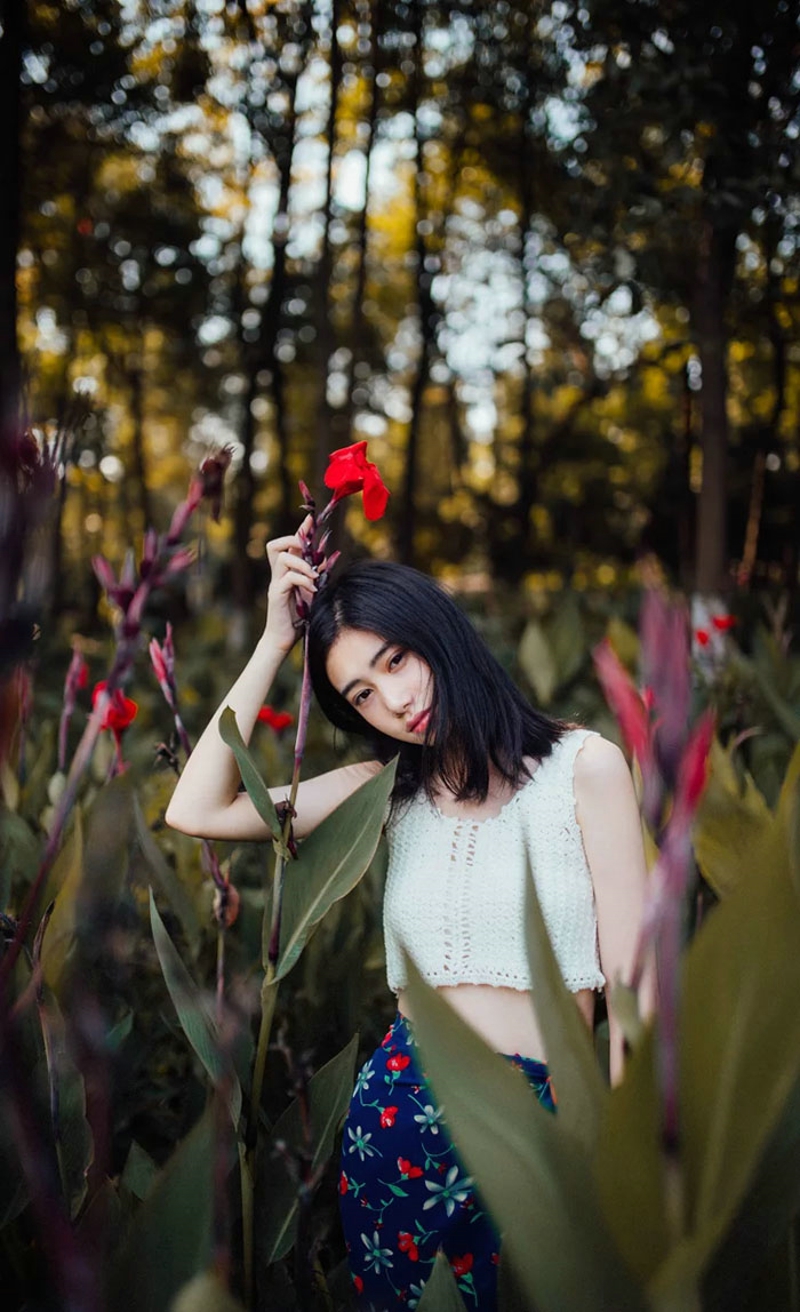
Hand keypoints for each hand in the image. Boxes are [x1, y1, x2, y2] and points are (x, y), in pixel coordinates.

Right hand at [263, 515, 317, 653]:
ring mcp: (275, 584)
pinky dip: (303, 580)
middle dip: (292, 541)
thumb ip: (314, 577)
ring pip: (282, 558)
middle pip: (274, 546)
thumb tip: (325, 563)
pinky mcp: (276, 595)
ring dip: (302, 563)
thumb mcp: (310, 593)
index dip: (298, 531)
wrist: (283, 639)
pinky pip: (288, 578)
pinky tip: (312, 590)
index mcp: (285, 572)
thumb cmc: (298, 617)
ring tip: (314, 576)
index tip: (310, 520)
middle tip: (306, 550)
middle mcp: (277, 575)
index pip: (288, 545)